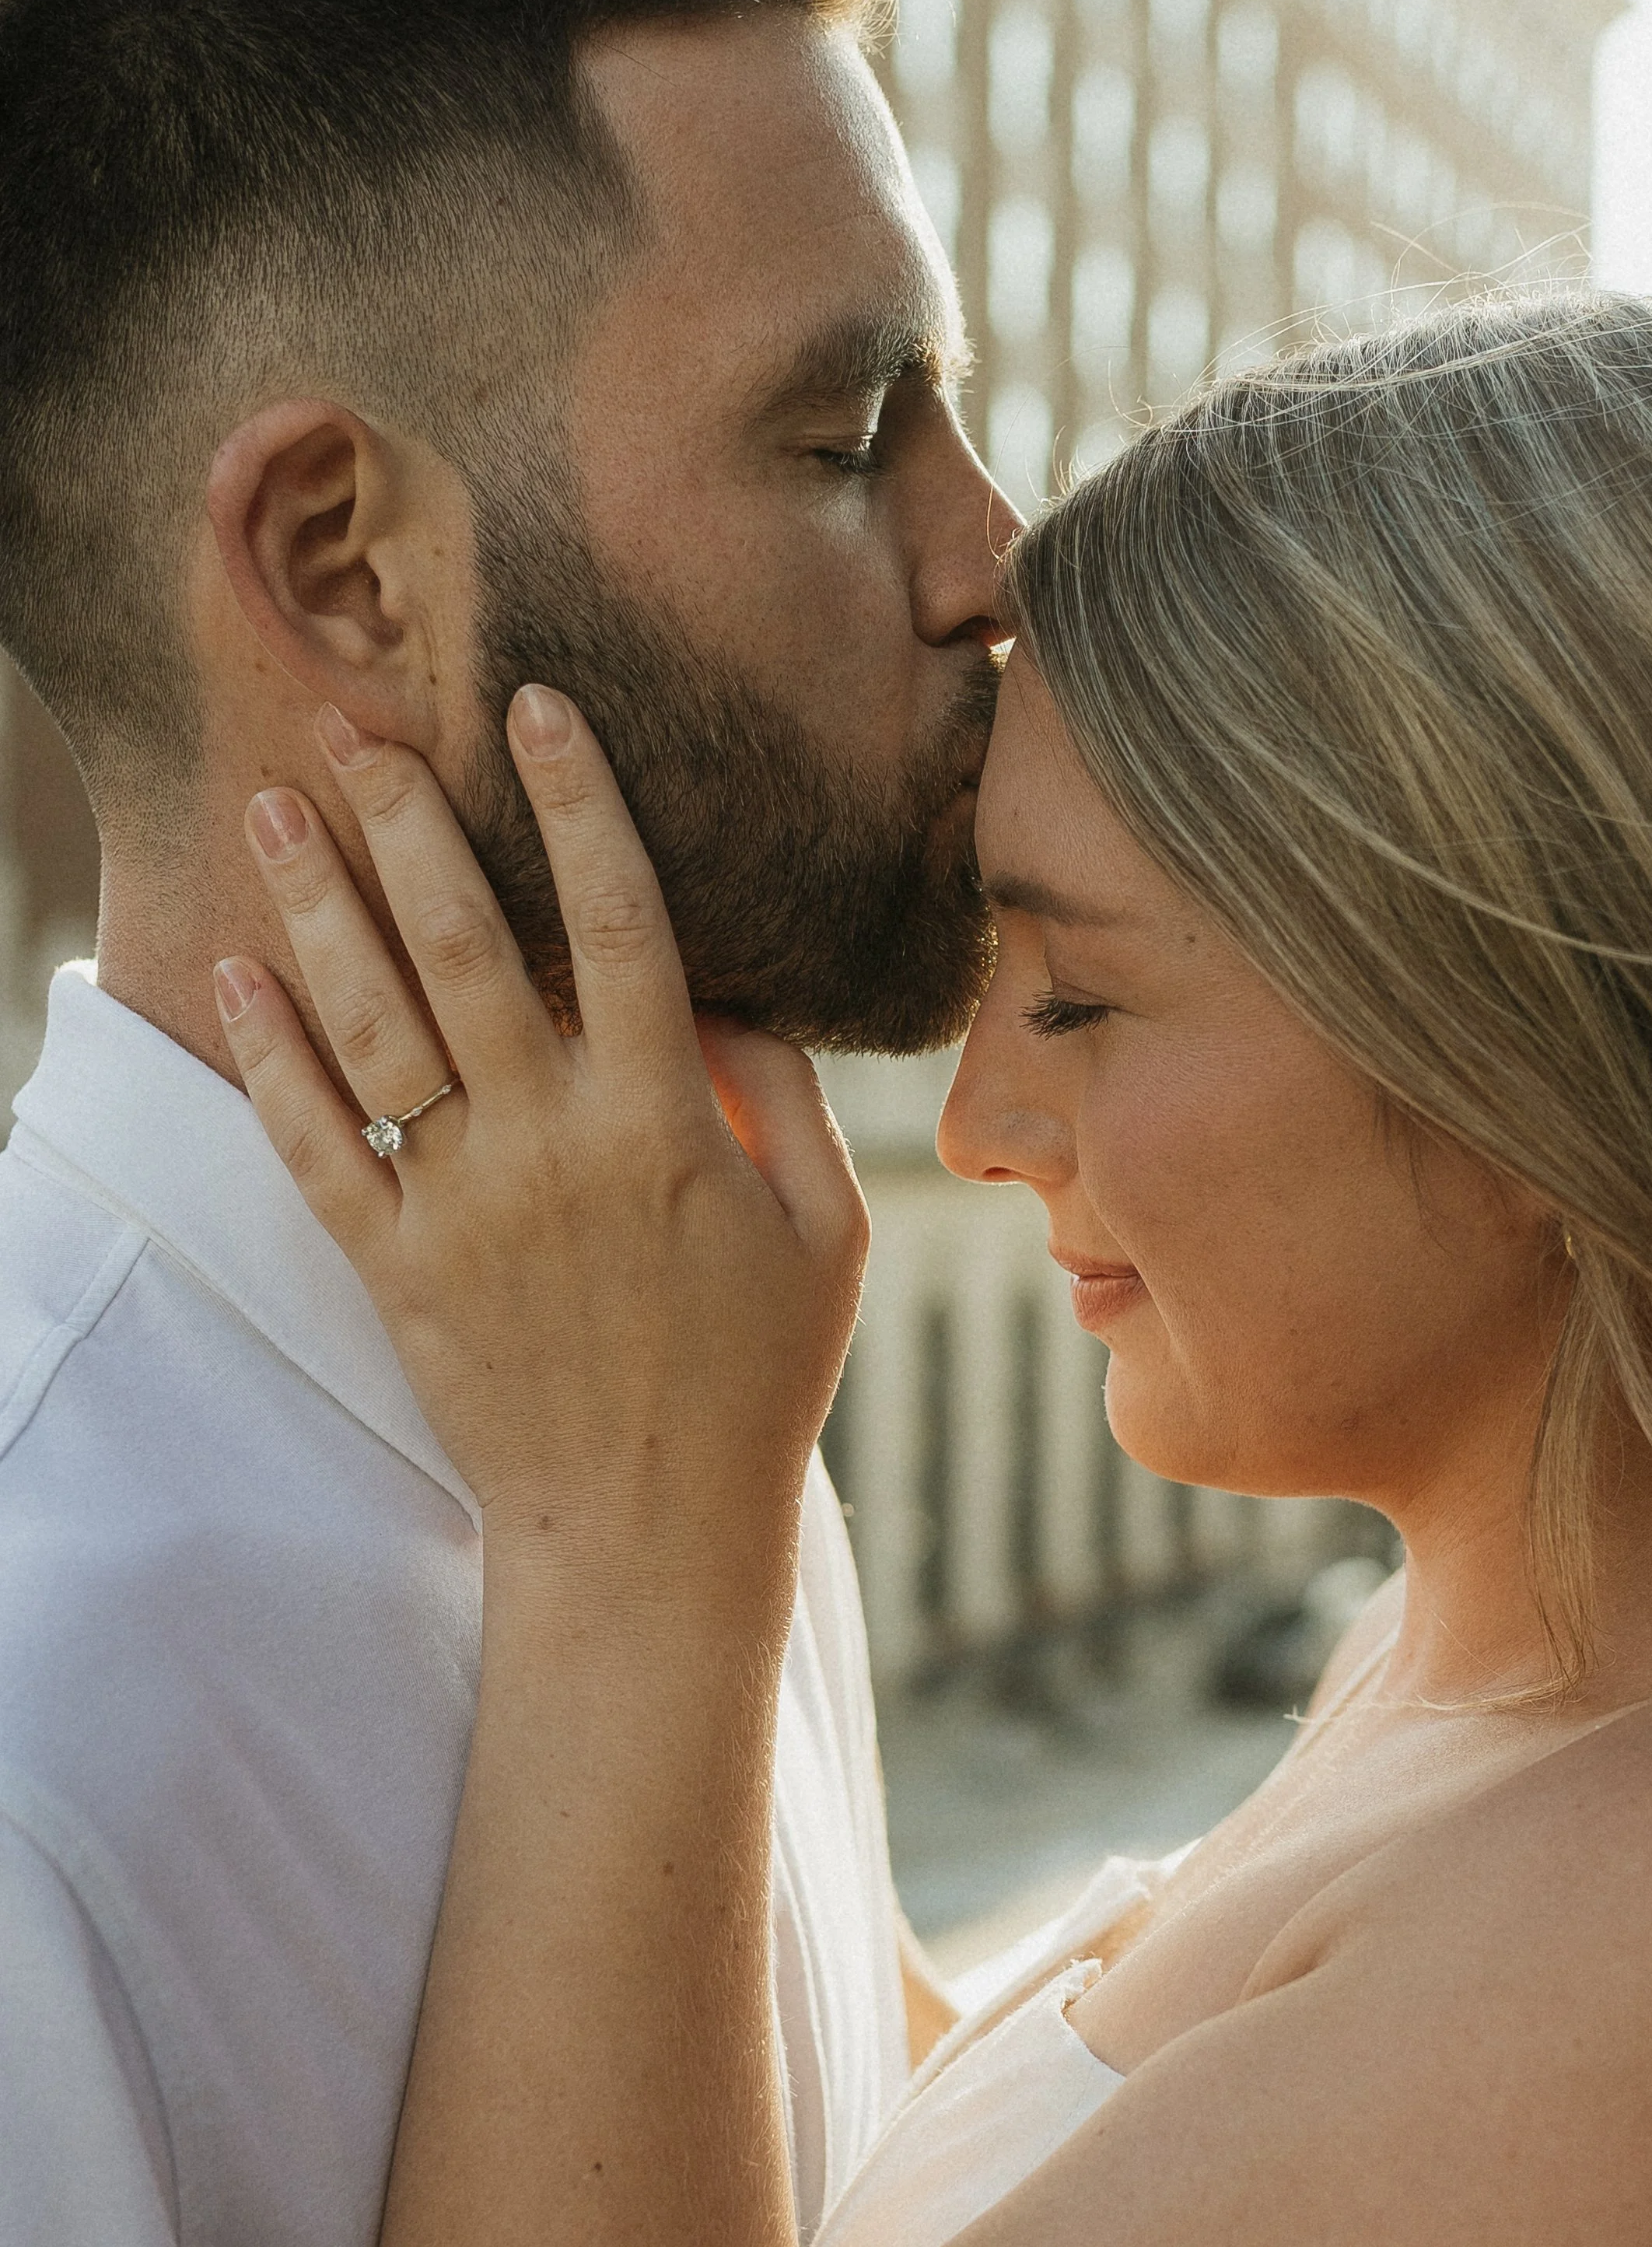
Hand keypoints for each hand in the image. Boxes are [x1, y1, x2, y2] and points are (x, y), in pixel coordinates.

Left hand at [215, 687, 867, 1610]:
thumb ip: (783, 1098)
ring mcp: (462, 1207)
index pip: (624, 921)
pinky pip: (314, 1146)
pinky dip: (267, 1058)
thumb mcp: (825, 1234)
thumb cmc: (757, 1382)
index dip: (579, 803)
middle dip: (409, 821)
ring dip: (319, 905)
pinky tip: (231, 974)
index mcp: (667, 1122)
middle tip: (355, 725)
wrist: (645, 1538)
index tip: (535, 709)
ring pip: (375, 1024)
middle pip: (469, 945)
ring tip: (271, 807)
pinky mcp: (395, 1269)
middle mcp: (553, 1144)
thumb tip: (726, 988)